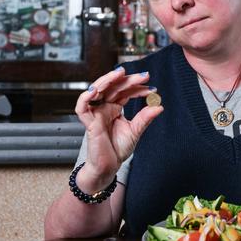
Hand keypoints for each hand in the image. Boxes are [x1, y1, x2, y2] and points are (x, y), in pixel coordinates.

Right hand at [75, 67, 163, 188]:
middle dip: (129, 80)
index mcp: (114, 108)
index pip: (125, 92)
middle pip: (113, 87)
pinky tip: (95, 90)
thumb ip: (145, 118)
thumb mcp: (135, 131)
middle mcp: (104, 107)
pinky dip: (85, 97)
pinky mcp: (88, 123)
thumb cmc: (118, 149)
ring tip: (121, 73)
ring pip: (97, 90)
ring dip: (108, 80)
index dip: (138, 88)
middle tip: (145, 75)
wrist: (109, 167)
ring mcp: (95, 113)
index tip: (153, 89)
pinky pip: (82, 107)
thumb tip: (159, 106)